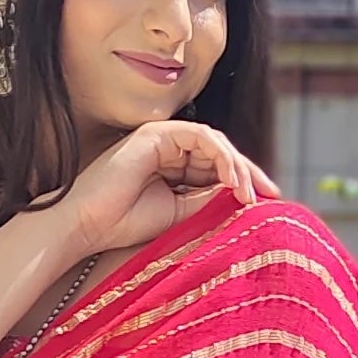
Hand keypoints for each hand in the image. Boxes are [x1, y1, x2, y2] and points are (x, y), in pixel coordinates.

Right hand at [61, 121, 277, 258]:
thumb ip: (207, 200)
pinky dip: (220, 156)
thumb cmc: (124, 223)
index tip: (266, 201)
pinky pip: (201, 137)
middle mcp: (168, 147)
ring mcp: (161, 137)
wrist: (88, 225)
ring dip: (236, 166)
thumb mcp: (179, 214)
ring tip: (247, 193)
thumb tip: (242, 196)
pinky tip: (230, 179)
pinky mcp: (156, 133)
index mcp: (172, 165)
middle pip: (219, 152)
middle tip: (269, 194)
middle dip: (247, 172)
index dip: (243, 181)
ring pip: (214, 142)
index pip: (216, 167)